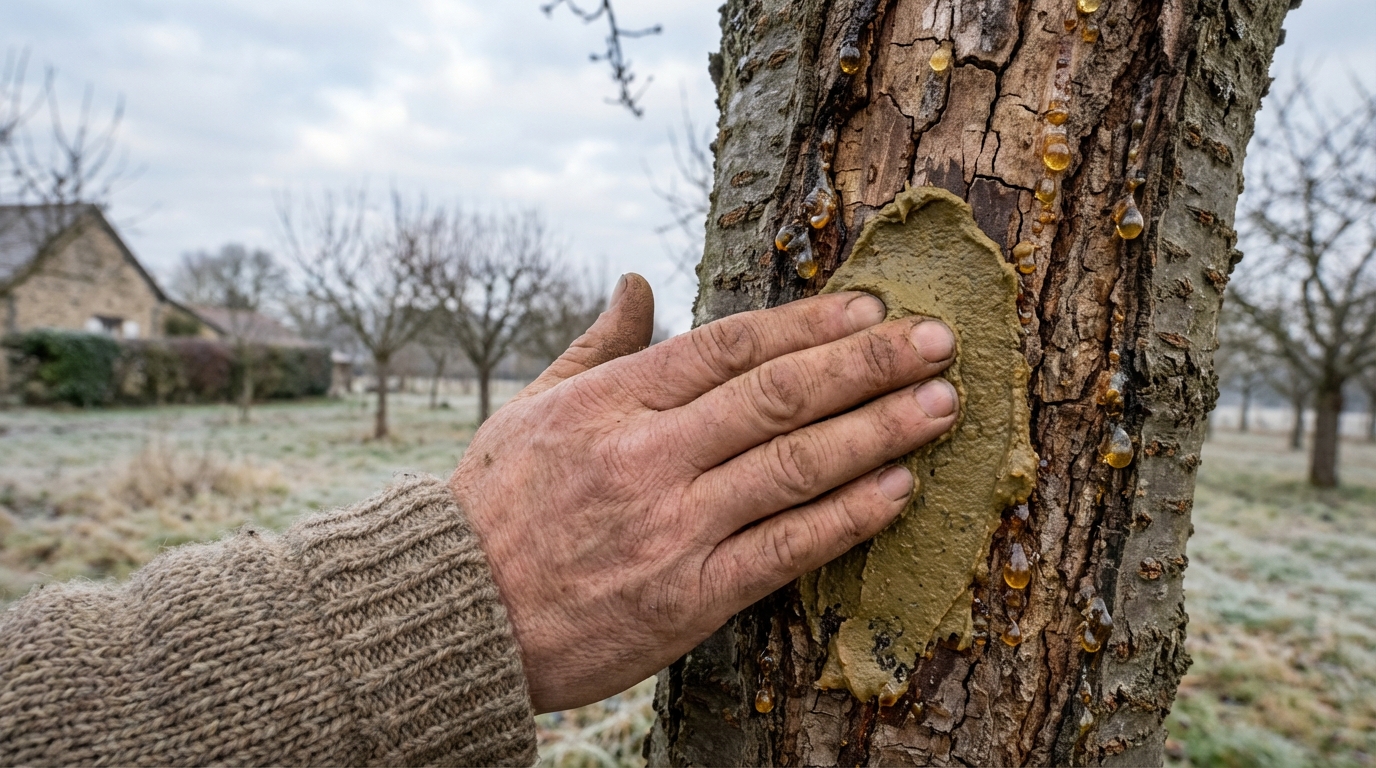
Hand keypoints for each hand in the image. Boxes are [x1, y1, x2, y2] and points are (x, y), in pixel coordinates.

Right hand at [449, 274, 958, 712]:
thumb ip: (599, 344)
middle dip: (868, 362)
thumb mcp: (533, 407)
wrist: (452, 617)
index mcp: (612, 402)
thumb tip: (637, 282)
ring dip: (879, 431)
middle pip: (779, 396)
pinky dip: (846, 517)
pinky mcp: (688, 598)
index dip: (809, 322)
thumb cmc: (493, 505)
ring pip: (796, 467)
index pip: (731, 345)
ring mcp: (672, 529)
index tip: (873, 303)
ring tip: (942, 405)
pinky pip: (785, 550)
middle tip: (939, 339)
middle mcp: (648, 457)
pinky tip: (897, 488)